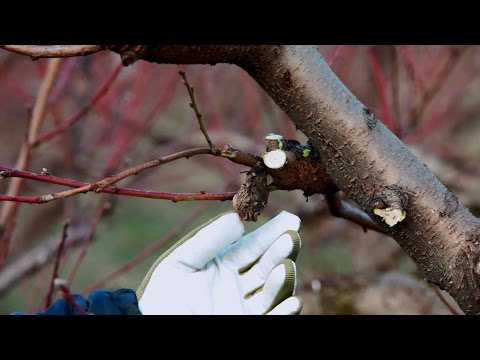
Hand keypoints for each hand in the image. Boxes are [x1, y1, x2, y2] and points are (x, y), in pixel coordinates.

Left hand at [137, 211, 302, 314]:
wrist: (154, 327)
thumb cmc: (162, 297)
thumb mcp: (180, 263)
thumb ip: (208, 241)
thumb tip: (238, 219)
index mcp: (223, 263)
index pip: (252, 245)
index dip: (271, 232)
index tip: (290, 219)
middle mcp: (237, 283)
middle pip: (268, 264)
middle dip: (281, 249)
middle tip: (292, 237)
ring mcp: (244, 305)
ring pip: (273, 290)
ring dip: (283, 277)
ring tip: (285, 267)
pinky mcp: (248, 324)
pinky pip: (271, 318)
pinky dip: (284, 311)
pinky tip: (293, 301)